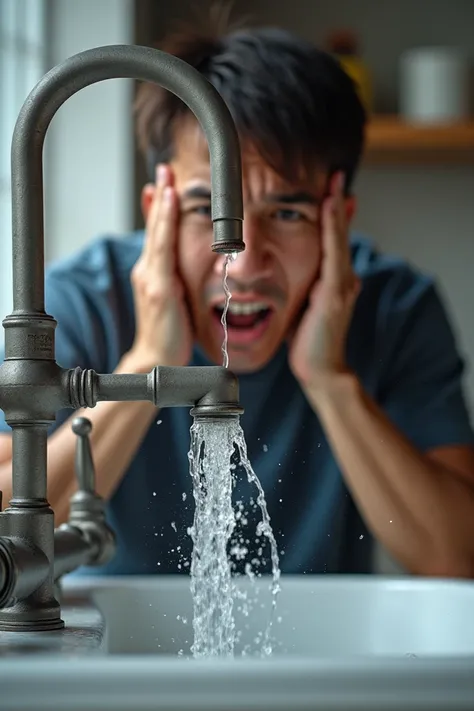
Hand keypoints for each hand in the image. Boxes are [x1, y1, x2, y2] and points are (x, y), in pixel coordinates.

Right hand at [128, 165, 192, 368]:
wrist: (156, 360)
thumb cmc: (168, 333)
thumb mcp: (172, 299)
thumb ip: (174, 278)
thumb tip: (183, 264)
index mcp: (152, 273)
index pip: (155, 234)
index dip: (157, 207)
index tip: (161, 184)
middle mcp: (147, 271)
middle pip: (154, 227)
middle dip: (159, 196)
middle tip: (164, 169)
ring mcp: (151, 278)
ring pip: (157, 233)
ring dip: (162, 204)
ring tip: (166, 179)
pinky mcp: (159, 288)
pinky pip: (163, 249)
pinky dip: (164, 224)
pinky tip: (168, 206)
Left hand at [288, 172, 359, 389]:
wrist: (320, 370)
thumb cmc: (308, 342)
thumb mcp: (302, 308)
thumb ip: (300, 289)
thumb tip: (285, 279)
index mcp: (333, 281)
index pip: (331, 241)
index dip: (332, 215)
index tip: (330, 190)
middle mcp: (342, 278)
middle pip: (339, 234)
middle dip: (338, 203)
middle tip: (336, 175)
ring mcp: (341, 284)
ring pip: (338, 239)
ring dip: (336, 209)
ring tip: (335, 184)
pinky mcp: (335, 292)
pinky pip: (333, 254)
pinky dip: (333, 229)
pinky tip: (329, 209)